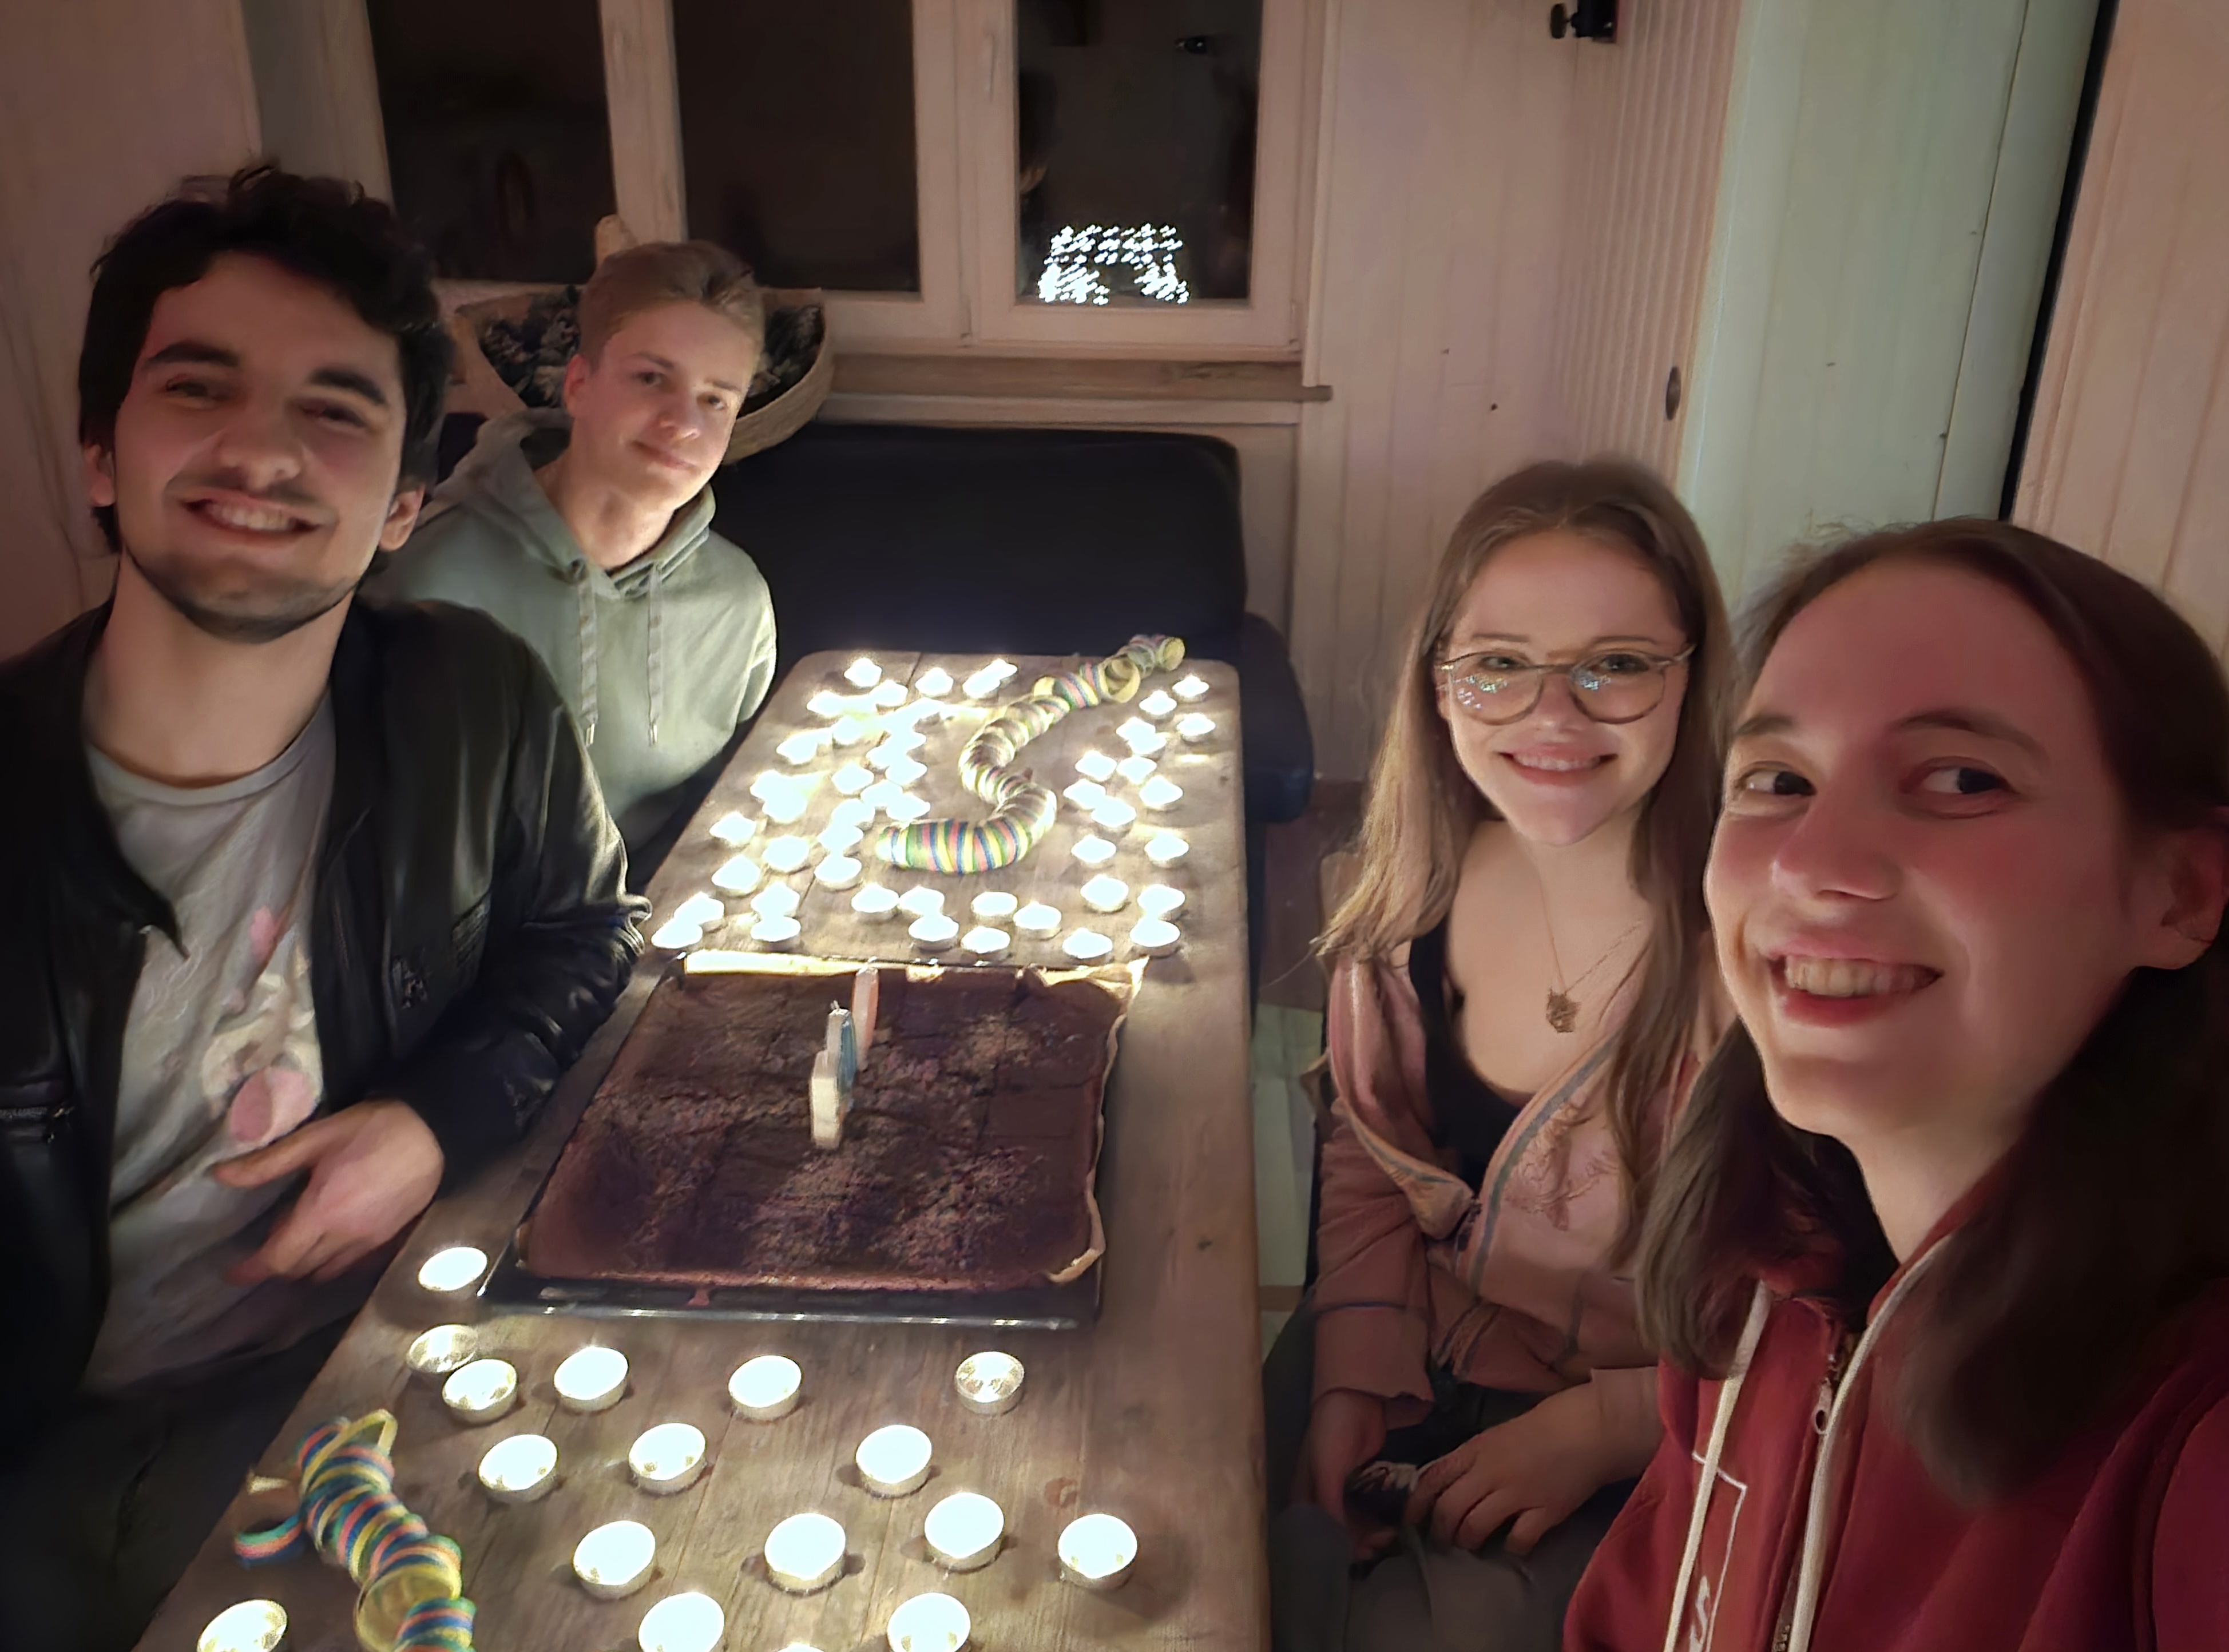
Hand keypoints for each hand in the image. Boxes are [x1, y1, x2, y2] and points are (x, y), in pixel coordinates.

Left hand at [213, 1100, 444, 1284]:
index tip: (233, 1273)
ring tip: (301, 1240)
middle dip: (278, 1264)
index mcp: (321, 1213)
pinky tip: (335, 1240)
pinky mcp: (390, 1238)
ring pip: (328, 1272)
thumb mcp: (315, 1138)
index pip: (278, 1259)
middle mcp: (345, 1237)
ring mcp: (371, 1241)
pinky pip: (355, 1265)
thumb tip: (220, 1176)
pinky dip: (336, 1263)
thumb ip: (267, 1163)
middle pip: (301, 1270)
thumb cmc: (371, 1130)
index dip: (252, 1270)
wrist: (434, 1132)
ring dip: (307, 1266)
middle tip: (268, 1242)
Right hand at [1300, 1388, 1389, 1545]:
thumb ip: (1328, 1504)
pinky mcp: (1361, 1482)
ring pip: (1353, 1524)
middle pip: (1336, 1532)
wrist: (1359, 1397)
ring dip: (1369, 1535)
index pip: (1314, 1533)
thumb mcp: (1326, 1468)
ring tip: (1388, 1536)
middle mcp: (1320, 1495)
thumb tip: (1335, 1543)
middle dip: (1357, 1543)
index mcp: (1303, 1493)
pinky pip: (1367, 1510)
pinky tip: (1389, 1526)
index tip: (1357, 1555)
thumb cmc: (1333, 1432)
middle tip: (1380, 1545)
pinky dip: (1376, 1521)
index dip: (1334, 1548)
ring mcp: (1342, 1489)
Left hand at [1407, 1383, 1618, 1554]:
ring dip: (1468, 1541)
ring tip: (1472, 1544)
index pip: (1432, 1478)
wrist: (1592, 1426)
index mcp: (1476, 1448)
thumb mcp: (1499, 1432)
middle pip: (1449, 1509)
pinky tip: (1513, 1546)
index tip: (1410, 1521)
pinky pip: (1518, 1540)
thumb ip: (1477, 1456)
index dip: (1416, 1504)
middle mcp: (1490, 1471)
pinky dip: (1511, 1548)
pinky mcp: (1546, 1512)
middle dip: (1441, 1530)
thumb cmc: (1548, 1422)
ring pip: (1475, 1527)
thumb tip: (1457, 1480)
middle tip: (1445, 1539)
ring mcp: (1517, 1493)